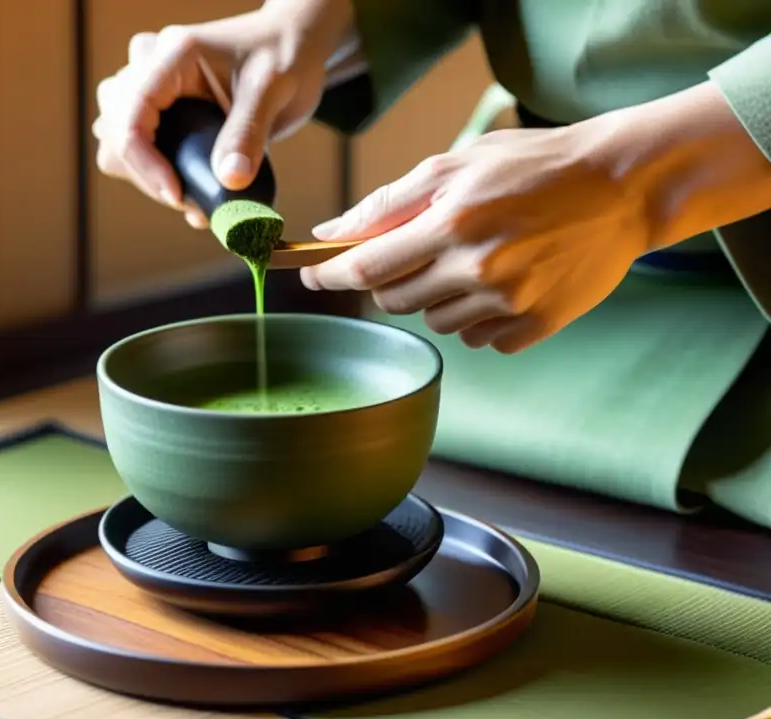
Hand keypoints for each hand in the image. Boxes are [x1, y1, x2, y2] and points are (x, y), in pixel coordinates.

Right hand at [93, 1, 356, 229]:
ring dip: (145, 176)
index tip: (177, 196)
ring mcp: (152, 89)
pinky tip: (191, 193)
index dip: (145, 163)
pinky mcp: (161, 110)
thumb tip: (229, 182)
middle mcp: (151, 68)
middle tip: (192, 200)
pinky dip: (155, 176)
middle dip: (147, 174)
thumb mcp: (272, 91)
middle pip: (114, 131)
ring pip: (116, 141)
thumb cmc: (286, 56)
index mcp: (173, 55)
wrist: (295, 46)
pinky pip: (136, 148)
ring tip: (192, 198)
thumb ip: (249, 134)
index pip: (131, 114)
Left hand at [299, 122, 653, 352]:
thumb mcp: (457, 164)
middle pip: (395, 301)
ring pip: (436, 322)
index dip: (328, 275)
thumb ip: (390, 202)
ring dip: (436, 298)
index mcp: (451, 224)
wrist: (622, 186)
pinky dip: (478, 317)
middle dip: (389, 281)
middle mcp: (477, 269)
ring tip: (471, 261)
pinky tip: (501, 284)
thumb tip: (331, 230)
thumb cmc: (534, 166)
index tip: (310, 275)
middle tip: (413, 254)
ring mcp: (509, 303)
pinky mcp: (536, 326)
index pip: (365, 267)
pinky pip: (480, 339)